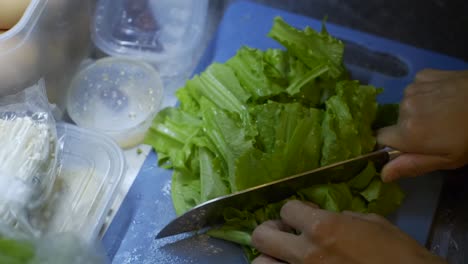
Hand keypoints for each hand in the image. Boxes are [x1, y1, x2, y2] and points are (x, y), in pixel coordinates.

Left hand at [251, 200, 445, 263]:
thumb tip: (327, 217)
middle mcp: (305, 252)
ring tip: (283, 257)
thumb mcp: (373, 224)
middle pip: (262, 236)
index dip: (294, 211)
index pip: (287, 208)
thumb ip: (343, 218)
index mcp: (322, 228)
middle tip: (283, 234)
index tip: (302, 215)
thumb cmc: (398, 254)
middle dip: (269, 231)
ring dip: (269, 258)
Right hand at [377, 69, 467, 181]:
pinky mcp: (423, 74)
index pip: (380, 139)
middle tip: (437, 132)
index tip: (411, 147)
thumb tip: (383, 174)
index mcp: (407, 132)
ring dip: (419, 110)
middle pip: (396, 122)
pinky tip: (445, 97)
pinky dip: (426, 94)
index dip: (394, 145)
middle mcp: (403, 108)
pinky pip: (416, 88)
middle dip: (410, 128)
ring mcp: (413, 88)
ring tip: (444, 113)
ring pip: (406, 105)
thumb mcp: (448, 159)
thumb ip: (412, 165)